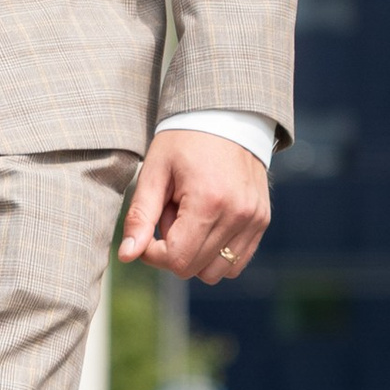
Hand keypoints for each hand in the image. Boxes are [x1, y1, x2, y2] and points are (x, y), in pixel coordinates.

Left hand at [117, 129, 271, 288]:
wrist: (226, 117)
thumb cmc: (183, 141)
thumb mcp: (154, 172)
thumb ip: (140, 216)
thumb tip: (127, 256)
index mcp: (209, 202)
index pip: (177, 260)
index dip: (152, 254)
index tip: (146, 231)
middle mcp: (238, 215)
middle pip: (194, 268)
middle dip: (173, 249)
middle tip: (170, 214)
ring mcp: (255, 220)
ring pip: (216, 271)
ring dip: (195, 254)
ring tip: (190, 218)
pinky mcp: (262, 221)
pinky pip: (237, 261)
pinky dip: (216, 253)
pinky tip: (207, 224)